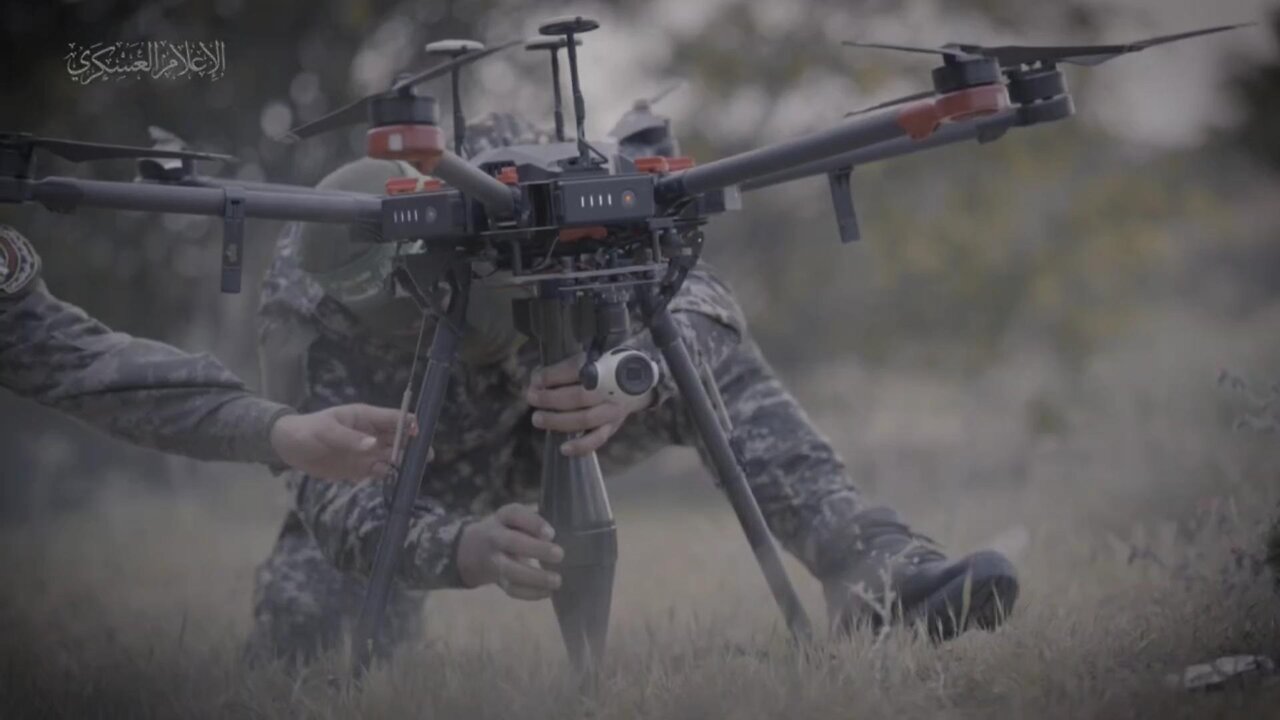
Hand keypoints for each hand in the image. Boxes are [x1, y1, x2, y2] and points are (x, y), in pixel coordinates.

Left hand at [269, 403, 422, 479]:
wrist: (289, 447)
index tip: (418, 436)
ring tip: (409, 473)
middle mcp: (371, 434)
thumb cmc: (307, 431)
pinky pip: (380, 472)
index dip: (410, 424)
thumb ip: (349, 439)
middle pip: (400, 439)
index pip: (396, 418)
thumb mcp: (327, 431)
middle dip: (413, 447)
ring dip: (402, 464)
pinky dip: (387, 476)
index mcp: (366, 417)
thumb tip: (372, 446)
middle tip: (424, 459)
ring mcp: (367, 452)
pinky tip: (392, 481)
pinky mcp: (360, 468)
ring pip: (393, 457)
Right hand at [457, 504, 563, 599]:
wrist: (472, 549)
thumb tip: (551, 537)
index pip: (516, 514)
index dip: (534, 523)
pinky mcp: (496, 579)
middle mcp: (495, 537)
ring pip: (510, 570)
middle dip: (536, 549)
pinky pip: (511, 588)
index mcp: (503, 517)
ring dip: (535, 578)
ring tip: (557, 581)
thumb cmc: (507, 530)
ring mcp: (493, 560)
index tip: (552, 533)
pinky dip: (530, 593)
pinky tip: (548, 592)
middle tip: (559, 555)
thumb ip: (534, 524)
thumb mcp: (516, 519)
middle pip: (512, 542)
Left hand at [525, 352, 652, 456]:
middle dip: (550, 399)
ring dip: (557, 421)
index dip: (551, 376)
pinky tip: (563, 449)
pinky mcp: (611, 427)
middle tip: (532, 398)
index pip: (573, 371)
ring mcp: (611, 411)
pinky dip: (580, 446)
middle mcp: (608, 391)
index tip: (535, 379)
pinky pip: (597, 440)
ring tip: (537, 419)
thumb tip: (536, 379)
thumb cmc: (604, 370)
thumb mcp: (588, 360)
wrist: (637, 383)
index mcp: (602, 368)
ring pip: (584, 419)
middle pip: (577, 397)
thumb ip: (563, 369)